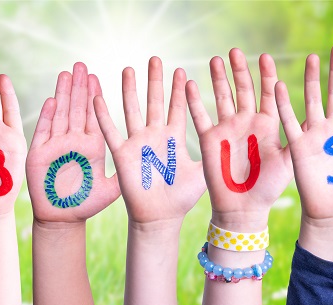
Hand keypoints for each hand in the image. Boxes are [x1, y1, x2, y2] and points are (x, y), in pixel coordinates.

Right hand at [26, 63, 119, 223]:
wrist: (62, 219)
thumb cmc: (87, 204)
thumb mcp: (112, 189)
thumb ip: (125, 173)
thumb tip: (148, 162)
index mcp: (92, 146)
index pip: (94, 116)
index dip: (94, 96)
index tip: (97, 77)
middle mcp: (74, 141)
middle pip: (77, 109)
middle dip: (79, 87)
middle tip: (81, 65)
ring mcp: (56, 146)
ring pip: (61, 114)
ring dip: (63, 94)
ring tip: (66, 74)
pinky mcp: (40, 154)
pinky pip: (44, 132)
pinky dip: (48, 117)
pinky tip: (52, 100)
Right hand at [94, 57, 205, 225]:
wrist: (160, 218)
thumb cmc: (182, 198)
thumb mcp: (203, 171)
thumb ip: (214, 153)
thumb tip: (235, 140)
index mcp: (174, 137)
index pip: (177, 106)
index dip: (178, 89)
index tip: (180, 69)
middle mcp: (155, 135)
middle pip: (154, 101)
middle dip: (155, 80)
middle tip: (155, 58)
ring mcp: (137, 143)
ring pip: (132, 110)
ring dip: (130, 90)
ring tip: (129, 69)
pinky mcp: (122, 155)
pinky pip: (111, 132)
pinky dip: (103, 116)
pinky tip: (97, 98)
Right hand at [186, 48, 292, 230]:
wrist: (242, 208)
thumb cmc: (268, 188)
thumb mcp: (287, 162)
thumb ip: (295, 138)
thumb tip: (311, 115)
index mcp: (267, 125)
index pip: (268, 93)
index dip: (266, 74)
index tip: (265, 55)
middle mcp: (247, 122)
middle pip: (243, 89)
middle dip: (240, 70)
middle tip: (235, 50)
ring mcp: (227, 129)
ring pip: (221, 97)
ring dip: (218, 78)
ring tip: (215, 59)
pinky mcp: (209, 140)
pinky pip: (199, 116)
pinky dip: (194, 100)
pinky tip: (188, 83)